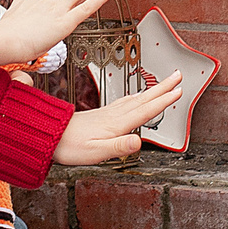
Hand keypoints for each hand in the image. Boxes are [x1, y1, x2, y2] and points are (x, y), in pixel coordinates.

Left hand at [53, 73, 182, 166]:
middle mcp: (114, 116)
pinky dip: (136, 97)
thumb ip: (119, 146)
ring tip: (165, 84)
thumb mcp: (96, 152)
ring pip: (135, 99)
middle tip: (178, 76)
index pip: (145, 111)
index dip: (163, 101)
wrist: (48, 135)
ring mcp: (108, 114)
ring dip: (152, 91)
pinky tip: (137, 98)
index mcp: (117, 124)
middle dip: (162, 88)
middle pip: (144, 99)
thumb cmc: (70, 148)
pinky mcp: (101, 115)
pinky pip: (124, 103)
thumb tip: (138, 141)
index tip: (179, 91)